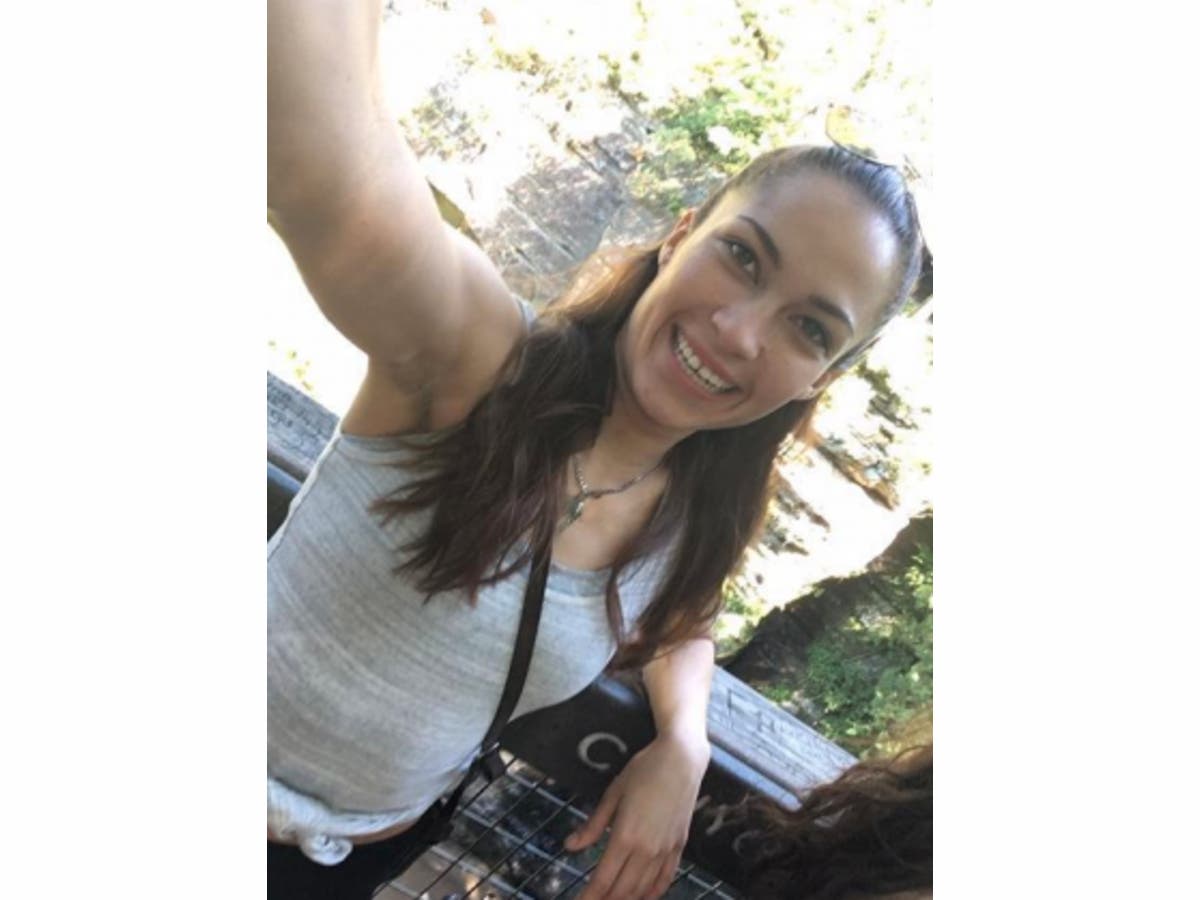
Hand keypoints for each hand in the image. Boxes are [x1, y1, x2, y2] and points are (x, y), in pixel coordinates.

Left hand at [564, 732, 710, 899]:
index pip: (603, 879)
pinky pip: (665, 879)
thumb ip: (593, 825)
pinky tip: (644, 897)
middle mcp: (646, 850)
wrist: (681, 760)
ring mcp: (665, 850)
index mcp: (625, 836)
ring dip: (627, 899)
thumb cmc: (644, 771)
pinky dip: (653, 892)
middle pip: (623, 890)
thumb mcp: (612, 794)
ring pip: (643, 889)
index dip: (589, 896)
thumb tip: (570, 845)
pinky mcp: (679, 846)